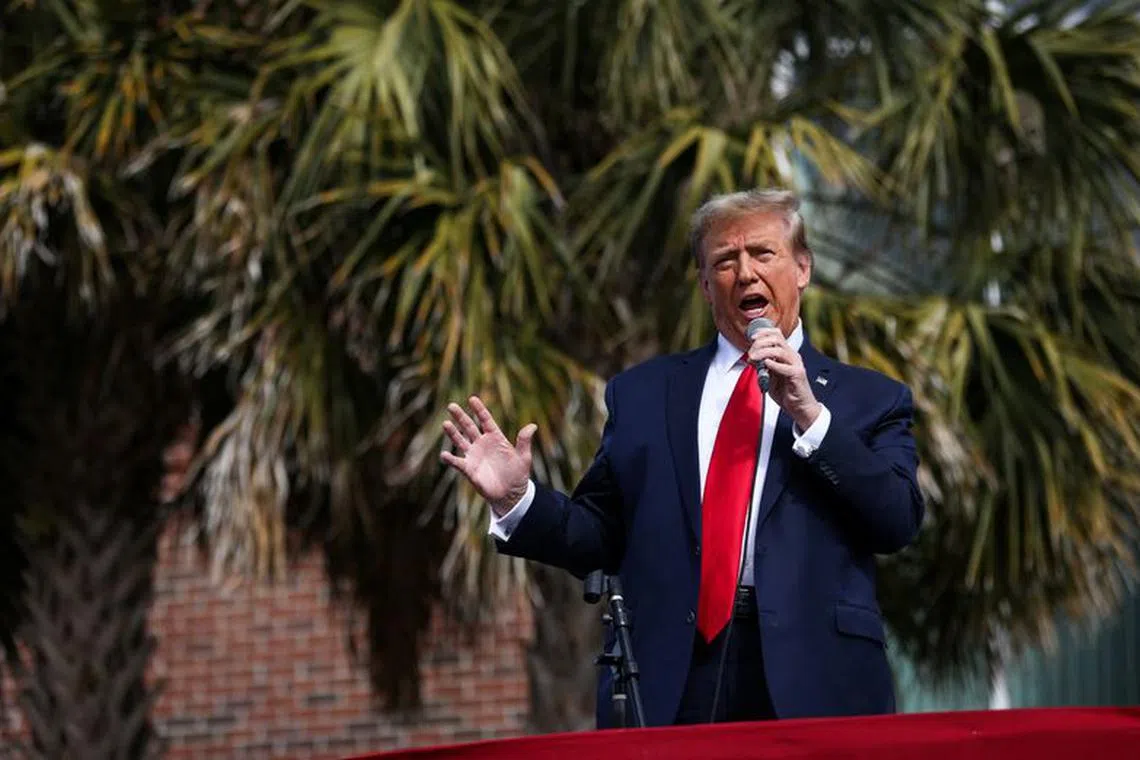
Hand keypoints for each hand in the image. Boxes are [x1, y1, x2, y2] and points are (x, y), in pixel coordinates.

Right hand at [440, 396, 535, 515]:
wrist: (511, 494)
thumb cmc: (518, 474)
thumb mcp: (523, 457)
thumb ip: (524, 441)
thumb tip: (533, 426)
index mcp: (495, 437)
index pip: (485, 420)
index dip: (479, 409)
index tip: (472, 399)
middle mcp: (482, 444)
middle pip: (469, 427)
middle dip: (460, 417)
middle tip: (451, 406)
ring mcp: (474, 456)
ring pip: (460, 441)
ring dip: (452, 433)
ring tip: (445, 424)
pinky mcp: (469, 469)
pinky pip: (457, 462)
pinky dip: (450, 459)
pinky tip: (444, 455)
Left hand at [747, 327, 821, 429]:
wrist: (799, 407)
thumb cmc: (785, 392)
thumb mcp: (770, 377)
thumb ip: (762, 367)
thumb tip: (751, 358)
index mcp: (786, 354)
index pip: (777, 335)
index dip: (764, 332)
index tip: (751, 337)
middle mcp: (792, 356)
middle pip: (777, 339)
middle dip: (760, 343)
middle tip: (750, 353)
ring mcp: (796, 364)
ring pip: (780, 351)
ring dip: (763, 352)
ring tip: (753, 358)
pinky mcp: (798, 375)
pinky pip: (785, 367)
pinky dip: (774, 364)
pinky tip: (766, 364)